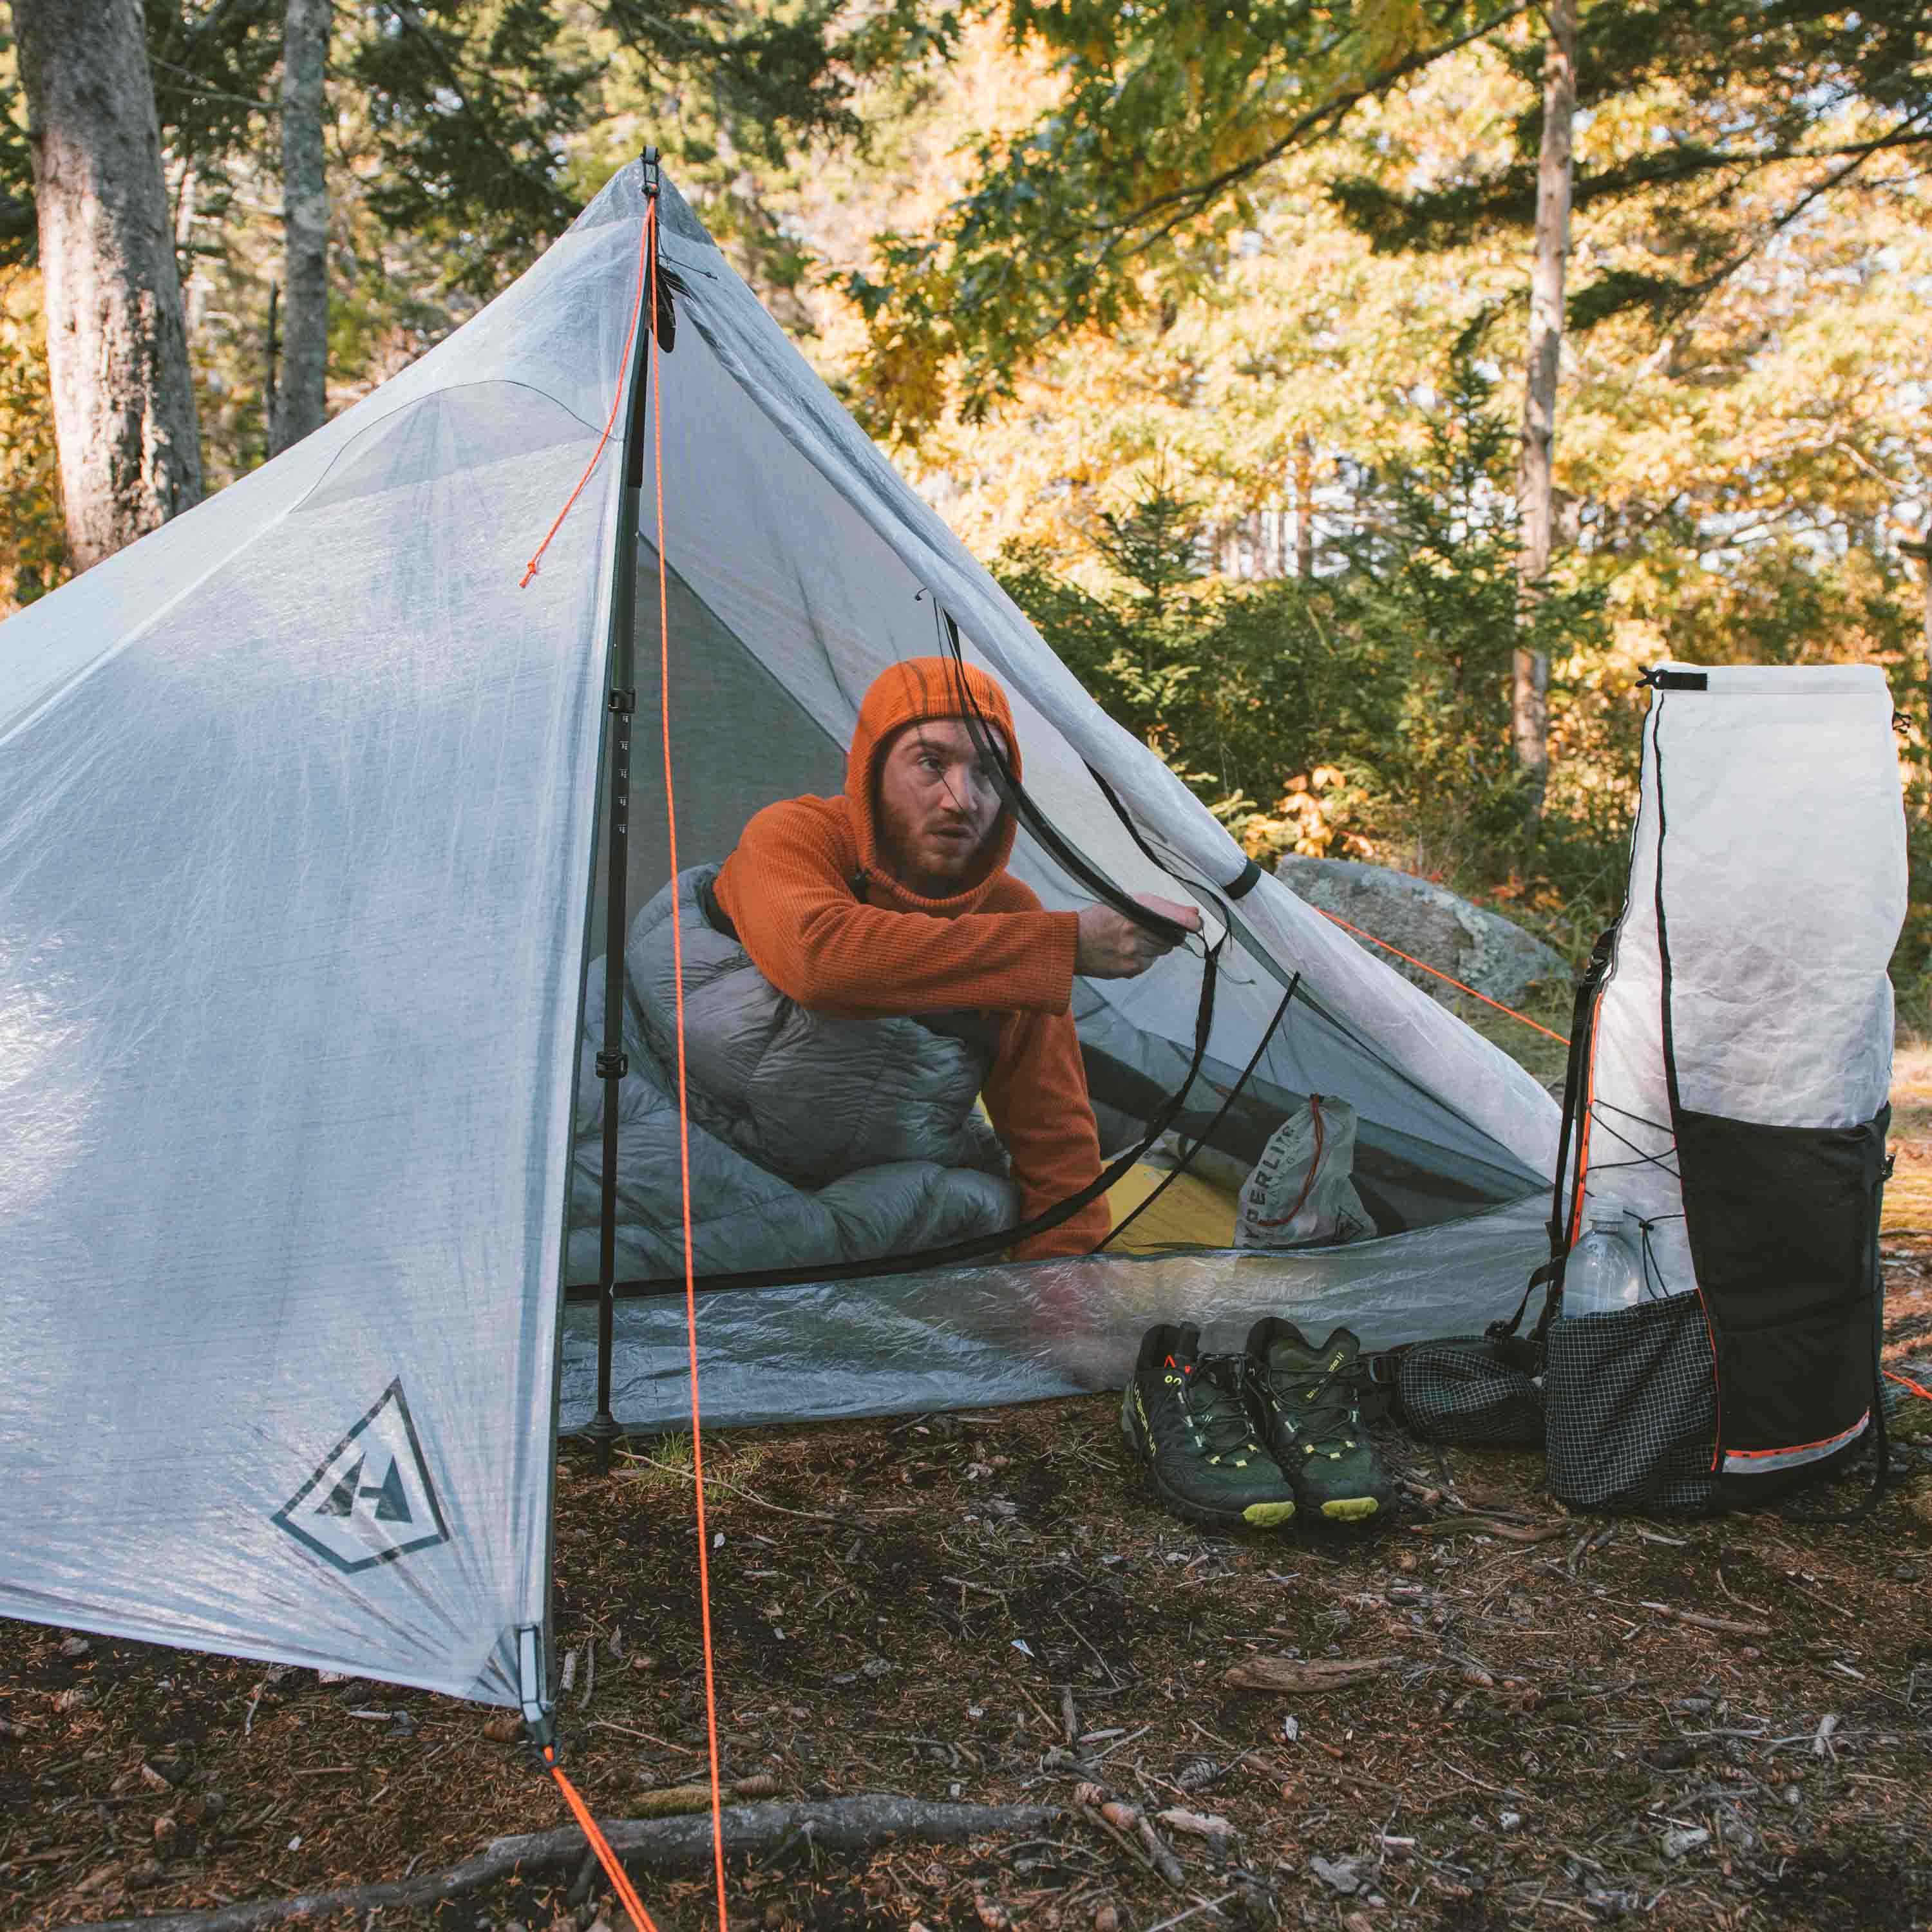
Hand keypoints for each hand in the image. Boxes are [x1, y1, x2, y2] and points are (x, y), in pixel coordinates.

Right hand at [1074, 894, 1201, 978]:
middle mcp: (1137, 932)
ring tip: (1134, 939)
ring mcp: (1134, 953)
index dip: (1191, 923)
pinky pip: (1148, 963)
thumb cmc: (1098, 919)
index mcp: (1136, 910)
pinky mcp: (1131, 969)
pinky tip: (1126, 951)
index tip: (1196, 923)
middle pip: (1173, 937)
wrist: (1071, 943)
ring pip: (1162, 951)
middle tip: (1152, 929)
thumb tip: (1193, 914)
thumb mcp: (1126, 902)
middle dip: (1169, 933)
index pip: (1177, 920)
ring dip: (1155, 946)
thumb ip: (1160, 907)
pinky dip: (1143, 958)